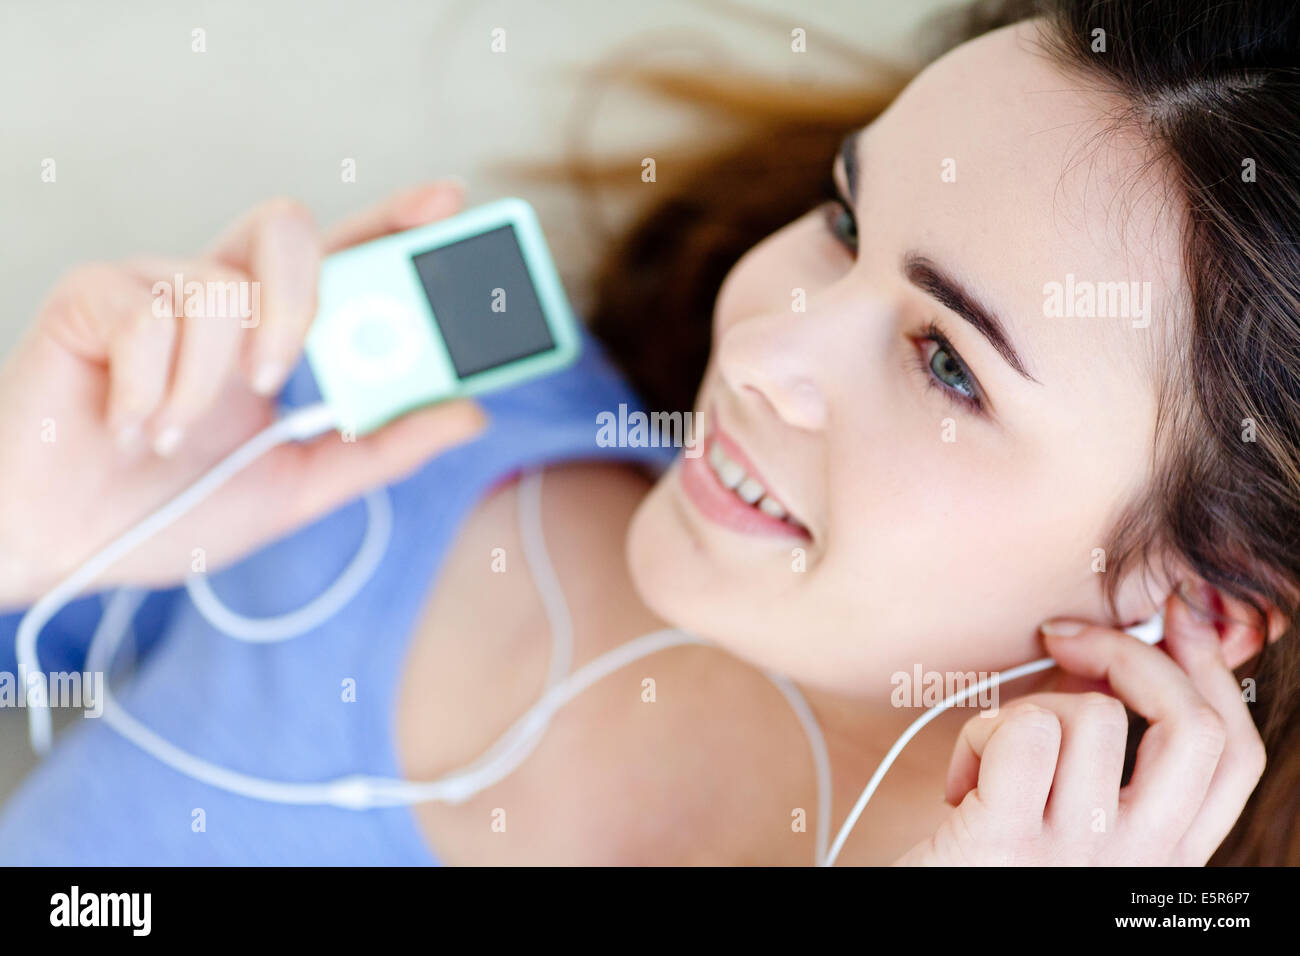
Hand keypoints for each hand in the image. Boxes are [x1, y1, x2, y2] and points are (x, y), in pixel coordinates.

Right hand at [0, 182, 486, 607]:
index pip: (343, 258)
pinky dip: (149, 390)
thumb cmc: (171, 510)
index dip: (393, 219)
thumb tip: (468, 409)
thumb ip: (380, 449)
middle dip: (299, 299)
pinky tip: (127, 426)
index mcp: (273, 333)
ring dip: (206, 385)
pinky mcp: (90, 299)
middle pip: (286, 226)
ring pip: (220, 288)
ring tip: (171, 437)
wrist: (62, 547)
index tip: (449, 201)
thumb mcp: (297, 487)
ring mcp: (153, 289)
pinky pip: (147, 315)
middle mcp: (220, 297)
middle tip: (278, 378)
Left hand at [895, 586, 1266, 864]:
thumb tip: (1126, 649)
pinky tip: (963, 781)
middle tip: (1067, 639)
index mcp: (1163, 858)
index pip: (1233, 753)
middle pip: (1192, 727)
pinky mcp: (1007, 844)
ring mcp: (1077, 858)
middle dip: (1131, 655)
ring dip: (1025, 709)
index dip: (1212, 673)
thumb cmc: (984, 863)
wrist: (920, 931)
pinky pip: (1024, 731)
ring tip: (991, 761)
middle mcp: (1137, 865)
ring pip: (1090, 714)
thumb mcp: (1067, 816)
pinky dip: (982, 733)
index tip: (1175, 619)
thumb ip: (1107, 755)